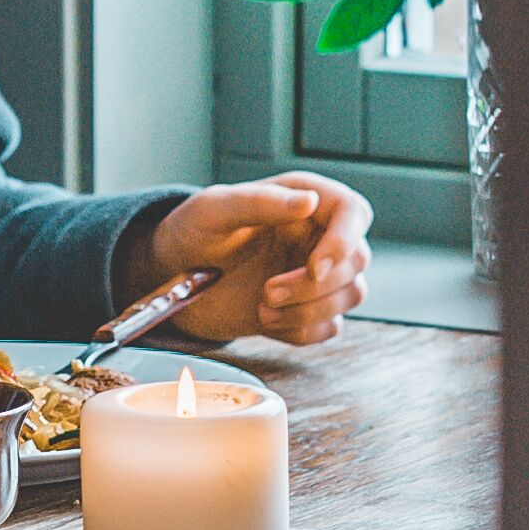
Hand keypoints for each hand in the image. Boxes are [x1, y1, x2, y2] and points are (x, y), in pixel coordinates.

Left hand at [117, 172, 372, 347]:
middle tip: (267, 292)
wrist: (171, 277)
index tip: (315, 267)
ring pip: (350, 296)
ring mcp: (315, 275)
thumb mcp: (214, 210)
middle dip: (315, 285)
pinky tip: (266, 320)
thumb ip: (259, 203)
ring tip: (263, 305)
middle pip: (357, 261)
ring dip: (308, 310)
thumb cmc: (191, 232)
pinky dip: (300, 330)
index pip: (353, 211)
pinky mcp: (306, 309)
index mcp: (302, 199)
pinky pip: (328, 327)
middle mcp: (317, 236)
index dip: (345, 241)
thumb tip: (309, 201)